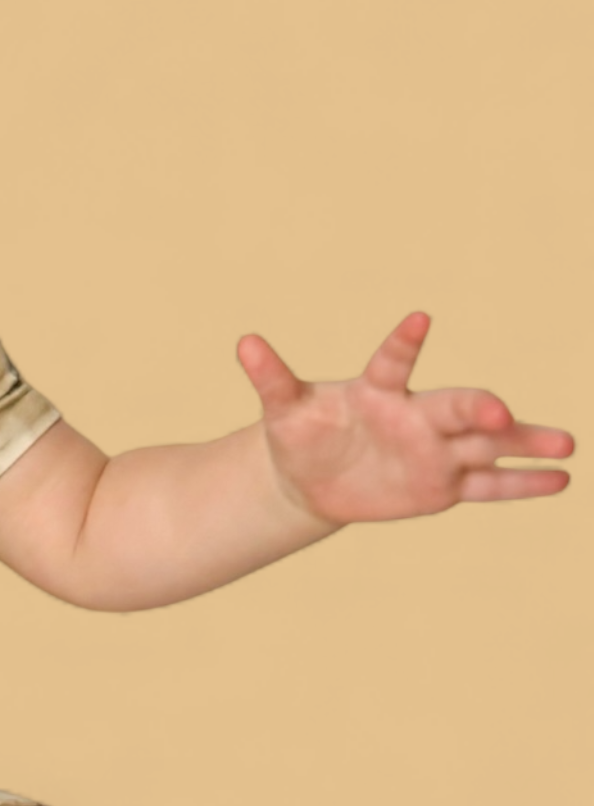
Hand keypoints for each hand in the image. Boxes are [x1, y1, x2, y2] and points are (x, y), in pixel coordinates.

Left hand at [237, 312, 574, 527]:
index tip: (419, 319)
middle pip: (452, 408)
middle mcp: (415, 415)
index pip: (393, 362)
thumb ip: (272, 377)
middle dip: (477, 410)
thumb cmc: (300, 433)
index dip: (404, 342)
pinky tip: (560, 479)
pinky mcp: (444, 485)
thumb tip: (243, 341)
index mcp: (376, 389)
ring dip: (523, 444)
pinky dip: (521, 484)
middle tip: (501, 411)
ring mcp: (434, 451)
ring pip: (485, 446)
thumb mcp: (282, 410)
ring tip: (565, 442)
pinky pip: (488, 486)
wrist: (312, 477)